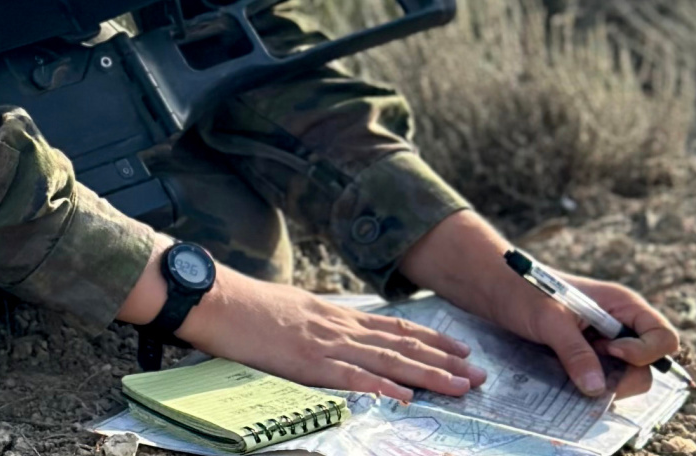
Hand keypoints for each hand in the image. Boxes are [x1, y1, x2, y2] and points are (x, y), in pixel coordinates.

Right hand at [118, 247, 486, 400]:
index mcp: (335, 315)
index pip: (394, 328)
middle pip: (402, 345)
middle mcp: (339, 327)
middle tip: (479, 374)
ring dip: (429, 375)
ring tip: (461, 387)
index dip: (431, 339)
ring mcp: (325, 344)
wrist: (216, 298)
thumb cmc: (245, 305)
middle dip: (444, 361)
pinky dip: (382, 387)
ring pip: (389, 360)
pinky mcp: (307, 361)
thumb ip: (318, 324)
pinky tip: (406, 397)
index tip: (461, 348)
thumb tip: (335, 336)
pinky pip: (352, 377)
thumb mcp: (292, 309)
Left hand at [479, 270, 681, 395]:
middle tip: (589, 375)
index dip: (645, 351)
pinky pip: (603, 379)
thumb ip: (574, 351)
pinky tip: (569, 380)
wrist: (494, 291)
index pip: (664, 337)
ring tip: (573, 373)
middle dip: (625, 377)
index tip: (611, 350)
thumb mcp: (548, 319)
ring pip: (626, 377)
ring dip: (606, 384)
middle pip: (649, 365)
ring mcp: (605, 344)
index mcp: (622, 305)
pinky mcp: (588, 358)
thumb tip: (597, 387)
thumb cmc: (522, 291)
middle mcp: (620, 326)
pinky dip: (592, 385)